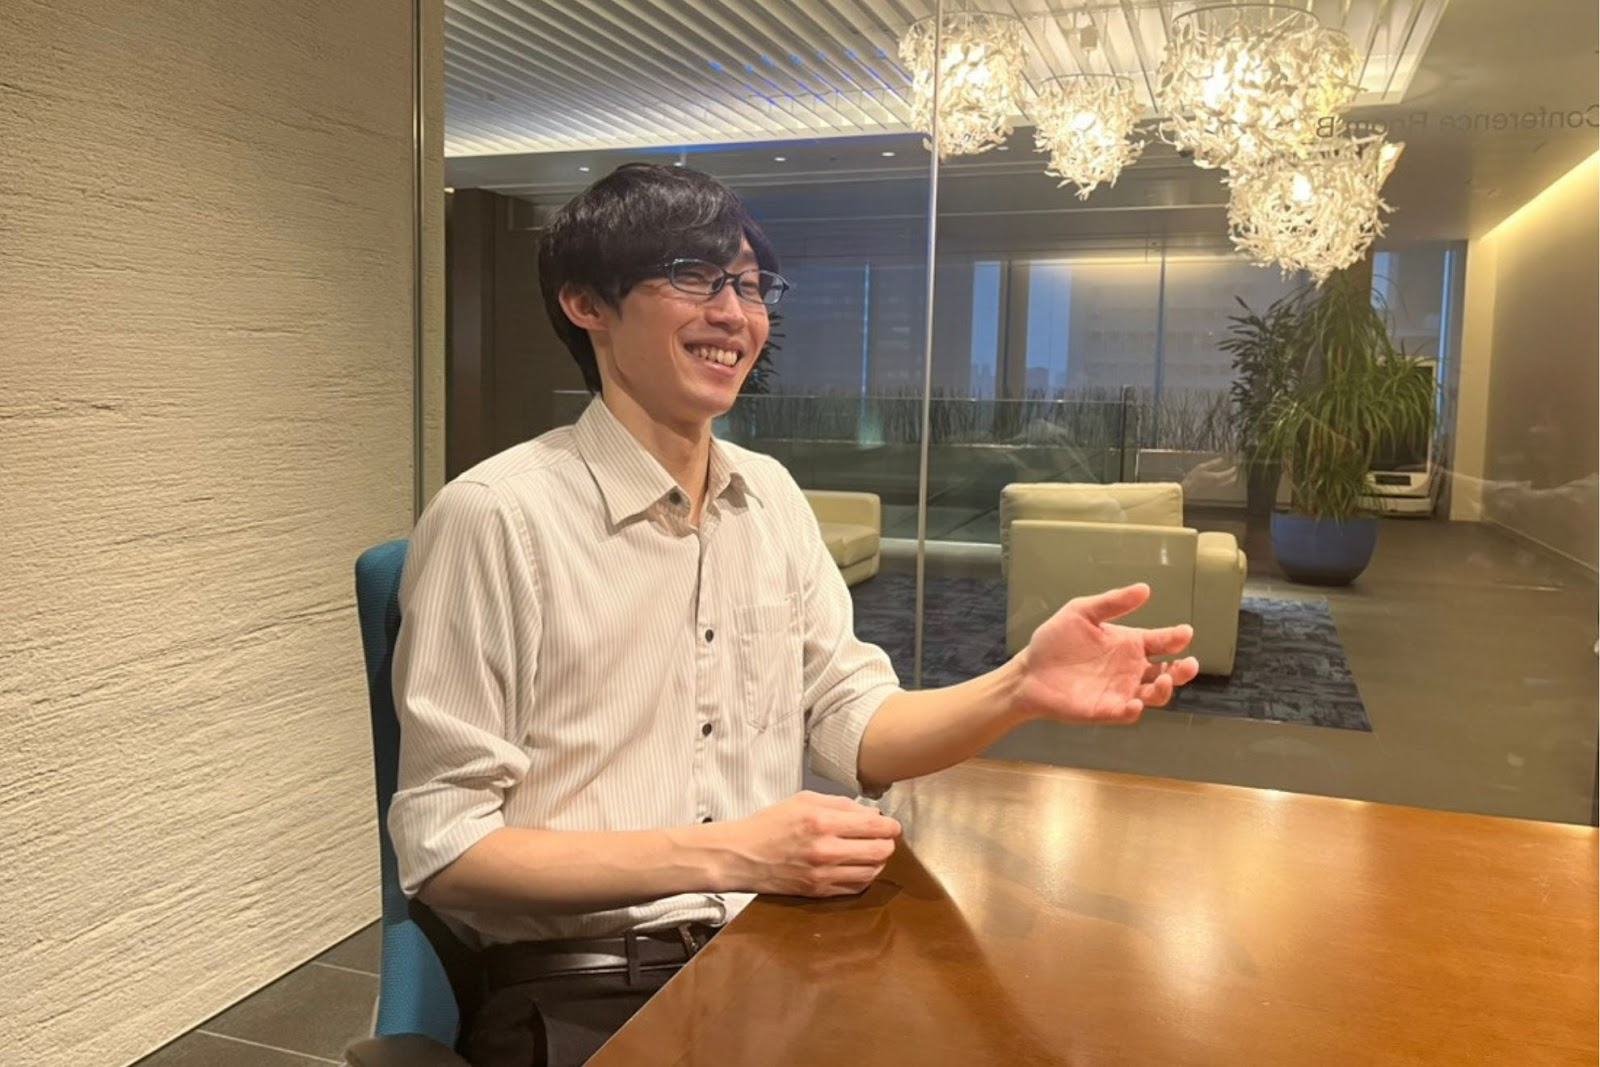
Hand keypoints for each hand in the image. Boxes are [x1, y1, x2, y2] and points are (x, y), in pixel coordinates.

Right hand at [716, 791, 901, 897]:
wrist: (742, 855)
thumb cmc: (771, 823)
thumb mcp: (804, 800)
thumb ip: (841, 804)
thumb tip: (871, 813)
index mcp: (822, 821)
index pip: (874, 826)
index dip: (891, 826)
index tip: (892, 825)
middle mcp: (825, 850)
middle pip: (879, 851)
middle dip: (888, 843)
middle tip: (885, 838)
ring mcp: (823, 874)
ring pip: (871, 872)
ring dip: (878, 862)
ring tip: (872, 852)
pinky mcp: (819, 891)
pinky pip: (855, 888)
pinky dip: (864, 877)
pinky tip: (858, 867)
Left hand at [1014, 583, 1199, 724]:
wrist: (1029, 671)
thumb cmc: (1055, 641)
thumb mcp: (1082, 612)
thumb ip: (1112, 602)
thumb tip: (1144, 588)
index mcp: (1130, 644)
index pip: (1162, 641)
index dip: (1176, 638)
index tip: (1184, 633)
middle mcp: (1131, 669)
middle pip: (1167, 672)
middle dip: (1182, 670)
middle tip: (1189, 664)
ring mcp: (1120, 691)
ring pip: (1154, 695)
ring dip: (1163, 690)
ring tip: (1161, 680)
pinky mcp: (1105, 710)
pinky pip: (1127, 713)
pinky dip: (1134, 710)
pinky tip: (1134, 703)